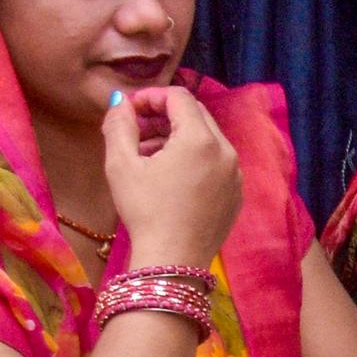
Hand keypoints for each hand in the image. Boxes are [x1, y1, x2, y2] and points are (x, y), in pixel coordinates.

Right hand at [103, 86, 241, 272]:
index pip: (179, 97)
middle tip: (137, 129)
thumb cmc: (145, 210)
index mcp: (201, 139)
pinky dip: (193, 160)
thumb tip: (121, 103)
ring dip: (177, 138)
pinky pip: (216, 165)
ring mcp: (236, 176)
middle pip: (196, 116)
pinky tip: (169, 178)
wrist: (173, 261)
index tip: (130, 110)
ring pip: (207, 140)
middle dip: (164, 116)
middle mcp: (227, 152)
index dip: (151, 96)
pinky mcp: (236, 196)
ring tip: (147, 155)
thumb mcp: (121, 163)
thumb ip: (119, 124)